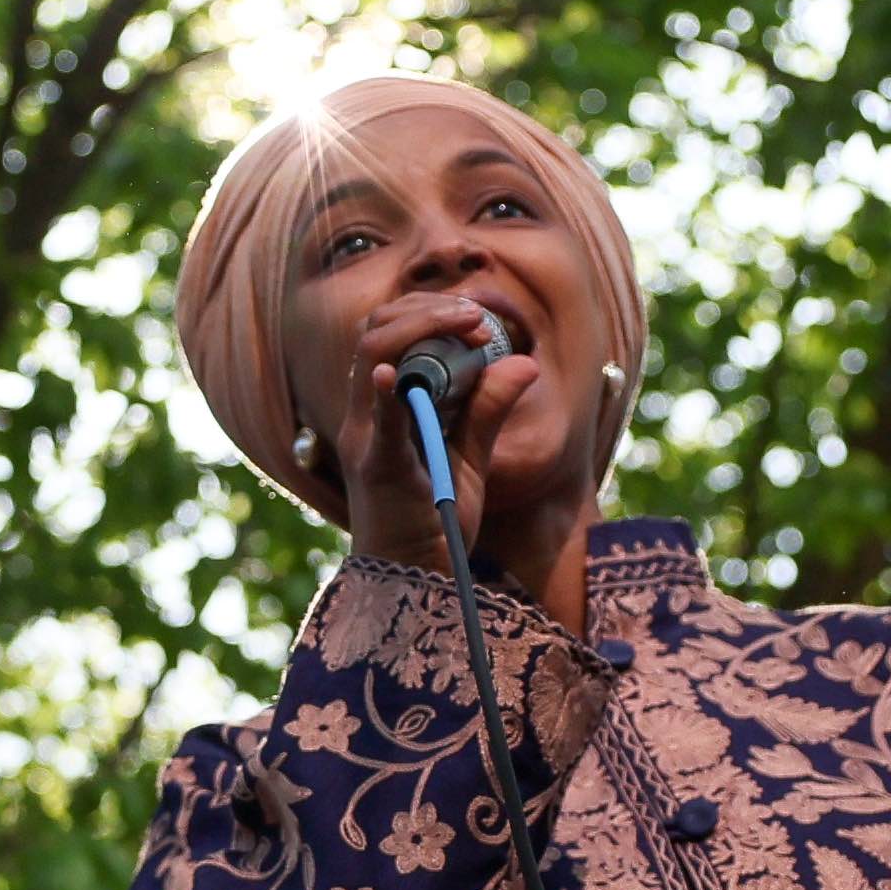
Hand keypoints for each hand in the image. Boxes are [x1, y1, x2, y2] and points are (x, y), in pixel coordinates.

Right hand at [329, 289, 533, 582]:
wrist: (414, 580)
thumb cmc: (433, 521)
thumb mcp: (469, 457)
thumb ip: (489, 410)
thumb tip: (524, 363)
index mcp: (382, 406)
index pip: (387, 332)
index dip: (429, 310)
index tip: (480, 320)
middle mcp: (366, 414)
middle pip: (375, 331)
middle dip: (427, 309)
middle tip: (478, 319)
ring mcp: (367, 438)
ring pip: (371, 356)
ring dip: (419, 328)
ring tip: (467, 327)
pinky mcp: (377, 469)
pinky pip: (376, 424)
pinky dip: (383, 395)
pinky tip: (391, 375)